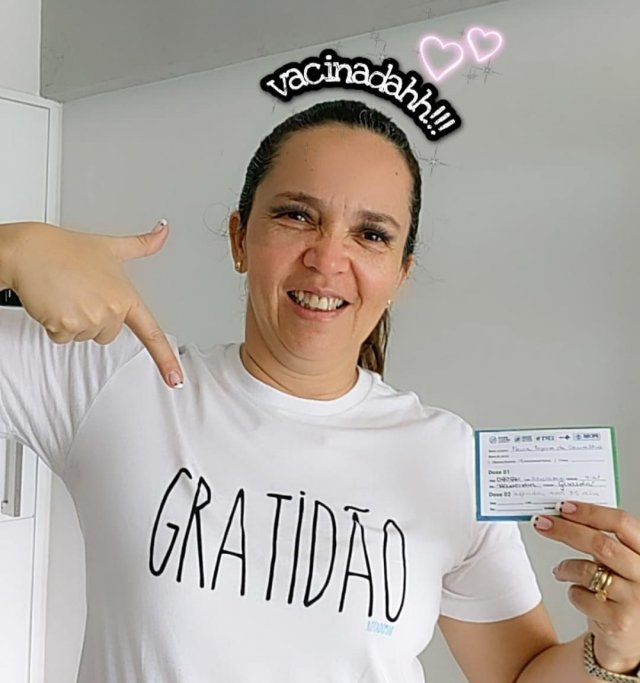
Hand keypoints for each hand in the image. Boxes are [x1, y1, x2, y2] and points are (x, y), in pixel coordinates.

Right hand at [5, 220, 182, 388]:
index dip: (165, 359)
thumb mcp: (111, 246)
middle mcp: (111, 310)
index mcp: (126, 296)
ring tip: (66, 294)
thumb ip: (142, 244)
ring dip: (73, 321)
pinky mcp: (65, 327)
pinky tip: (54, 302)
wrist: (30, 251)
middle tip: (81, 293)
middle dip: (93, 319)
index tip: (175, 378)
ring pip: (84, 337)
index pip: (151, 332)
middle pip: (107, 335)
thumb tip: (164, 231)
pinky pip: (62, 338)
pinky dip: (55, 325)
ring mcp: (89, 320)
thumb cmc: (66, 249)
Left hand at [532, 502, 639, 672]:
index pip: (623, 523)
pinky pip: (581, 596)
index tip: (564, 507)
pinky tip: (578, 595)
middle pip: (601, 543)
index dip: (591, 512)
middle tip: (542, 523)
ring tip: (559, 571)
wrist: (629, 639)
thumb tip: (564, 514)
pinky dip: (572, 592)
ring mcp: (635, 600)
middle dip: (565, 530)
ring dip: (565, 567)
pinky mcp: (619, 621)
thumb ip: (605, 541)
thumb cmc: (621, 593)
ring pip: (587, 570)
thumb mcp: (621, 563)